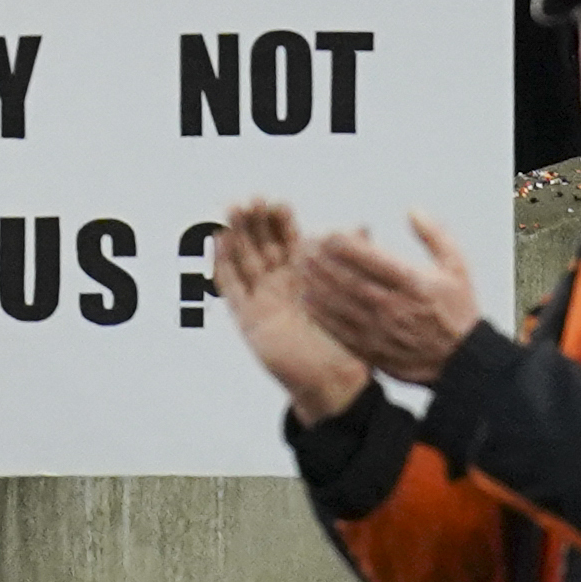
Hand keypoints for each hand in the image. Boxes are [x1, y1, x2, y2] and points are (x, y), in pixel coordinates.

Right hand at [214, 200, 370, 420]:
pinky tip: (219, 241)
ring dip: (236, 235)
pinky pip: (232, 287)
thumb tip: (362, 224)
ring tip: (232, 210)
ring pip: (245, 259)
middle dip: (256, 221)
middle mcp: (281, 282)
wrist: (333, 381)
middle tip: (251, 200)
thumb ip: (352, 260)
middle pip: (262, 243)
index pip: (288, 238)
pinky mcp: (248, 318)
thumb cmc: (347, 340)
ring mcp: (263, 298)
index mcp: (305, 273)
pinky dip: (224, 264)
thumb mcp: (352, 296)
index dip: (281, 220)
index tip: (278, 202)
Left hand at [293, 216, 482, 384]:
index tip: (328, 233)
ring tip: (299, 267)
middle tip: (303, 245)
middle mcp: (395, 307)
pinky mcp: (374, 351)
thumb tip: (412, 209)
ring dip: (316, 285)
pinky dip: (321, 315)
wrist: (462, 361)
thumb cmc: (458, 308)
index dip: (345, 244)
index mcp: (414, 284)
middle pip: (349, 281)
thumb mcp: (457, 266)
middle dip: (322, 261)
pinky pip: (340, 331)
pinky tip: (306, 300)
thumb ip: (434, 234)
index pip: (371, 259)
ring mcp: (382, 331)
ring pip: (340, 306)